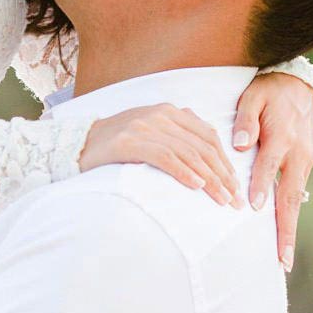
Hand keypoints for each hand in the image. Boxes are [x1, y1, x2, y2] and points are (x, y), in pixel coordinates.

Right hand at [80, 105, 242, 207]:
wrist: (78, 145)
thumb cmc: (118, 147)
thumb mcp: (151, 135)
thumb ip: (177, 138)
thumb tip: (209, 159)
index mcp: (169, 111)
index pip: (208, 137)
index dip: (225, 162)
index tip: (235, 186)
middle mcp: (160, 114)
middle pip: (202, 146)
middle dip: (222, 175)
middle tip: (234, 200)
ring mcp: (144, 126)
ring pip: (188, 153)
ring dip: (209, 179)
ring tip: (221, 199)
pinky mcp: (130, 141)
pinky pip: (165, 157)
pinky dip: (184, 172)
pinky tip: (197, 186)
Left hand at [232, 72, 312, 269]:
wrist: (300, 88)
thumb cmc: (269, 94)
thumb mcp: (254, 97)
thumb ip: (246, 120)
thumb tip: (240, 145)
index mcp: (282, 136)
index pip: (269, 164)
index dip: (262, 184)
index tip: (254, 207)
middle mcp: (298, 154)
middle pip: (290, 196)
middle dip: (286, 229)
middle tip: (282, 258)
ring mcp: (304, 163)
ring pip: (295, 201)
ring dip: (290, 230)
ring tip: (283, 259)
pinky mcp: (304, 167)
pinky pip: (295, 195)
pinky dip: (290, 217)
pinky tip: (283, 238)